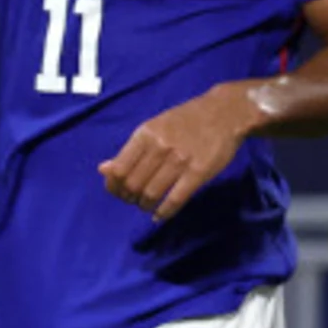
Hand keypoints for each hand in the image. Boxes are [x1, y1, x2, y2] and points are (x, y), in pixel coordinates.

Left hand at [98, 89, 253, 219]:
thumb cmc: (186, 120)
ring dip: (145, 205)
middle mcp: (159, 147)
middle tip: (134, 200)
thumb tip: (103, 169)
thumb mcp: (154, 127)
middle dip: (129, 198)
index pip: (119, 169)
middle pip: (133, 184)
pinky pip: (175, 199)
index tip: (119, 192)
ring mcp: (180, 160)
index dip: (114, 187)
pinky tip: (159, 216)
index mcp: (145, 134)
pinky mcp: (199, 173)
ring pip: (151, 194)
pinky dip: (164, 212)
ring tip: (147, 205)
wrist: (224, 112)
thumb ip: (130, 150)